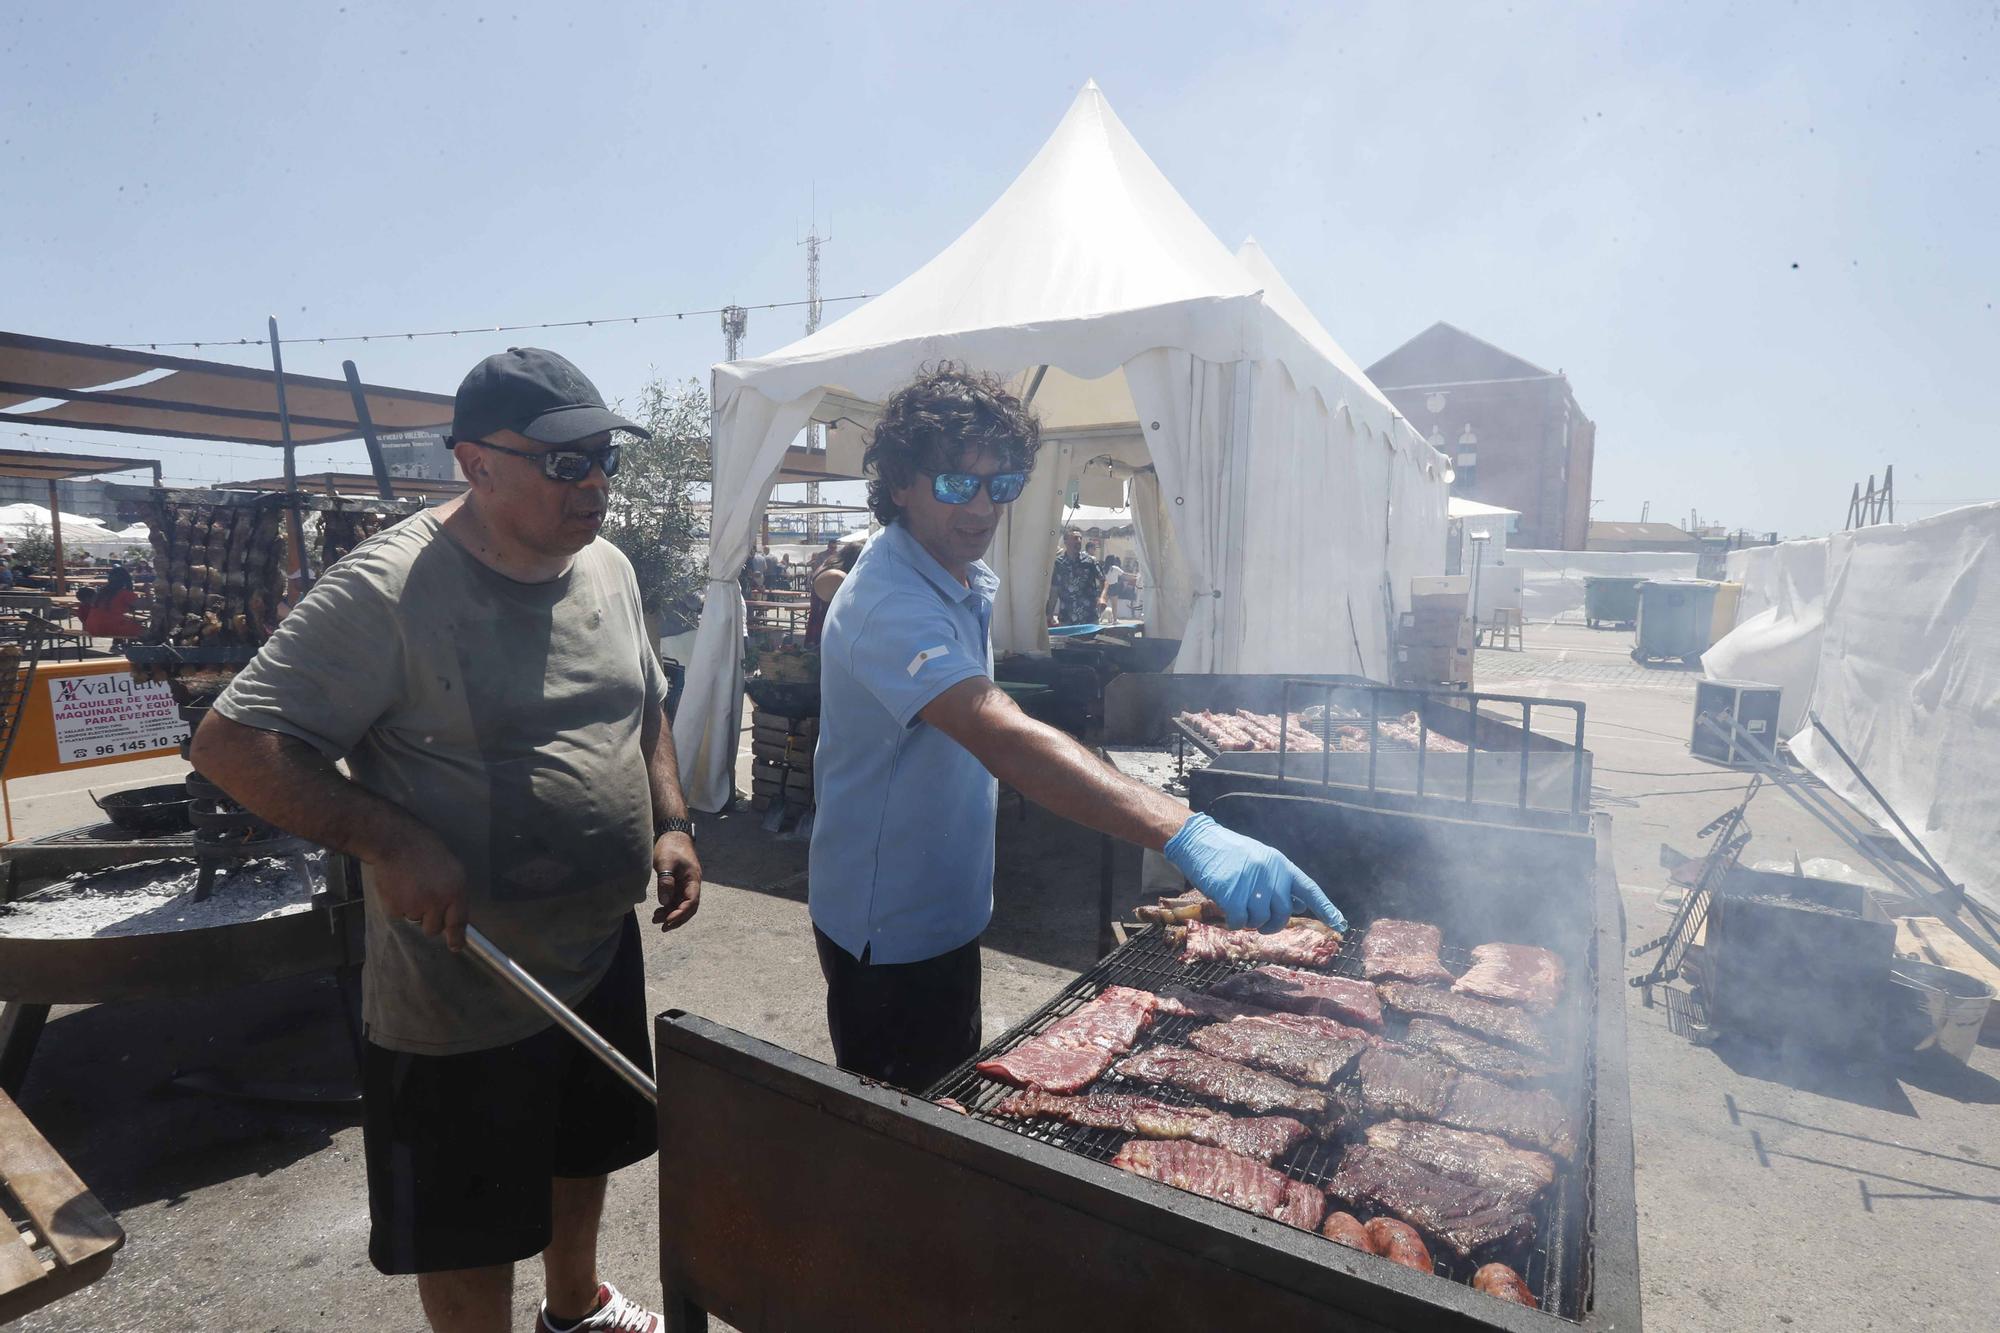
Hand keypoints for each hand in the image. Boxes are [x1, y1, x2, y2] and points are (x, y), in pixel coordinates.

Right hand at [367, 829, 469, 950]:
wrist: (395, 842)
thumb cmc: (424, 849)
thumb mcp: (451, 868)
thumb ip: (453, 892)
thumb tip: (453, 915)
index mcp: (456, 890)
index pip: (458, 921)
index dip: (457, 937)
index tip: (455, 946)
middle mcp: (438, 901)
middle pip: (434, 928)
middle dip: (429, 920)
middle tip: (423, 898)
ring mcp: (416, 906)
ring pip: (415, 920)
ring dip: (413, 909)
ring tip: (410, 885)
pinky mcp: (396, 908)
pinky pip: (398, 914)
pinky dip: (397, 904)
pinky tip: (398, 886)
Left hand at [652, 830, 701, 930]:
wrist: (673, 833)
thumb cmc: (671, 847)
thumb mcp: (666, 863)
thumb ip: (666, 882)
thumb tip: (664, 902)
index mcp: (693, 880)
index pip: (691, 902)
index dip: (680, 913)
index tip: (668, 920)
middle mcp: (692, 884)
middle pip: (689, 907)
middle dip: (677, 918)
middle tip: (663, 927)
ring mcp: (686, 884)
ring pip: (682, 904)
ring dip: (671, 913)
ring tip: (656, 919)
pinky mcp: (679, 883)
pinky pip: (676, 899)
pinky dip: (669, 907)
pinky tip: (658, 911)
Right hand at [1162, 813, 1346, 934]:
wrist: (1199, 841)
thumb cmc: (1228, 852)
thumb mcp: (1260, 859)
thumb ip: (1279, 881)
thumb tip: (1299, 905)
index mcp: (1280, 864)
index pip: (1309, 889)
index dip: (1325, 907)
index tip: (1340, 924)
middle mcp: (1270, 873)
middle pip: (1284, 912)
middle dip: (1273, 924)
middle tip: (1261, 925)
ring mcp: (1252, 884)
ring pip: (1261, 919)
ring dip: (1250, 921)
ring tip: (1239, 909)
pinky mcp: (1232, 895)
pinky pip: (1240, 921)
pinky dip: (1234, 922)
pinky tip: (1227, 913)